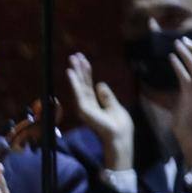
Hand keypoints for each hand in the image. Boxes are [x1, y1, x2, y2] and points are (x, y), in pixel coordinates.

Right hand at [66, 53, 132, 171]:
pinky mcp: (83, 109)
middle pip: (83, 84)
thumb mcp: (115, 106)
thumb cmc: (120, 125)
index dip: (87, 73)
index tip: (84, 60)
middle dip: (79, 69)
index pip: (89, 85)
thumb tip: (100, 84)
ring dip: (75, 72)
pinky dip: (74, 82)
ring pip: (79, 86)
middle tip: (74, 56)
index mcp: (96, 103)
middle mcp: (88, 104)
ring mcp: (84, 106)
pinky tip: (71, 72)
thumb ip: (107, 96)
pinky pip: (78, 92)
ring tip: (72, 59)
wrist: (119, 137)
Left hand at [170, 37, 191, 170]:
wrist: (189, 132)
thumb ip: (177, 86)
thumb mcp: (182, 97)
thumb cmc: (185, 115)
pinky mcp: (190, 96)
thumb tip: (155, 80)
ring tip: (176, 45)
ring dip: (187, 53)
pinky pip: (186, 76)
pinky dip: (179, 65)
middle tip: (183, 39)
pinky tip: (171, 58)